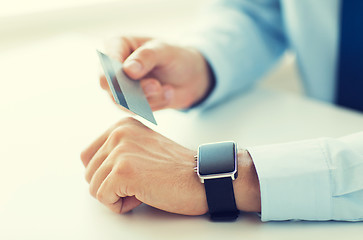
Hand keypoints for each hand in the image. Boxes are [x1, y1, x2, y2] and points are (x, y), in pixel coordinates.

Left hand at [80, 117, 207, 214]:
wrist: (201, 178)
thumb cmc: (175, 170)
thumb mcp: (142, 148)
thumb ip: (118, 150)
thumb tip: (91, 170)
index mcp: (122, 126)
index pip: (87, 156)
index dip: (105, 174)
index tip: (130, 174)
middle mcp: (119, 133)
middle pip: (90, 173)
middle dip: (111, 186)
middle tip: (140, 182)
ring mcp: (121, 151)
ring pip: (94, 187)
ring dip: (117, 196)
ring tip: (143, 187)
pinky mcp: (123, 171)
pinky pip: (103, 198)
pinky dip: (120, 205)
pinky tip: (142, 195)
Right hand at [100, 36, 212, 110]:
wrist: (189, 77)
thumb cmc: (175, 57)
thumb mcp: (165, 51)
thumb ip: (147, 57)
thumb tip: (128, 70)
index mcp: (117, 46)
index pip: (107, 60)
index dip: (113, 71)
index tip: (130, 75)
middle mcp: (113, 68)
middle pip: (110, 86)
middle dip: (135, 90)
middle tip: (156, 86)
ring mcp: (120, 88)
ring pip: (123, 102)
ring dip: (148, 98)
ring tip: (166, 89)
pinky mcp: (130, 105)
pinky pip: (137, 111)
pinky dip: (156, 104)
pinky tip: (168, 93)